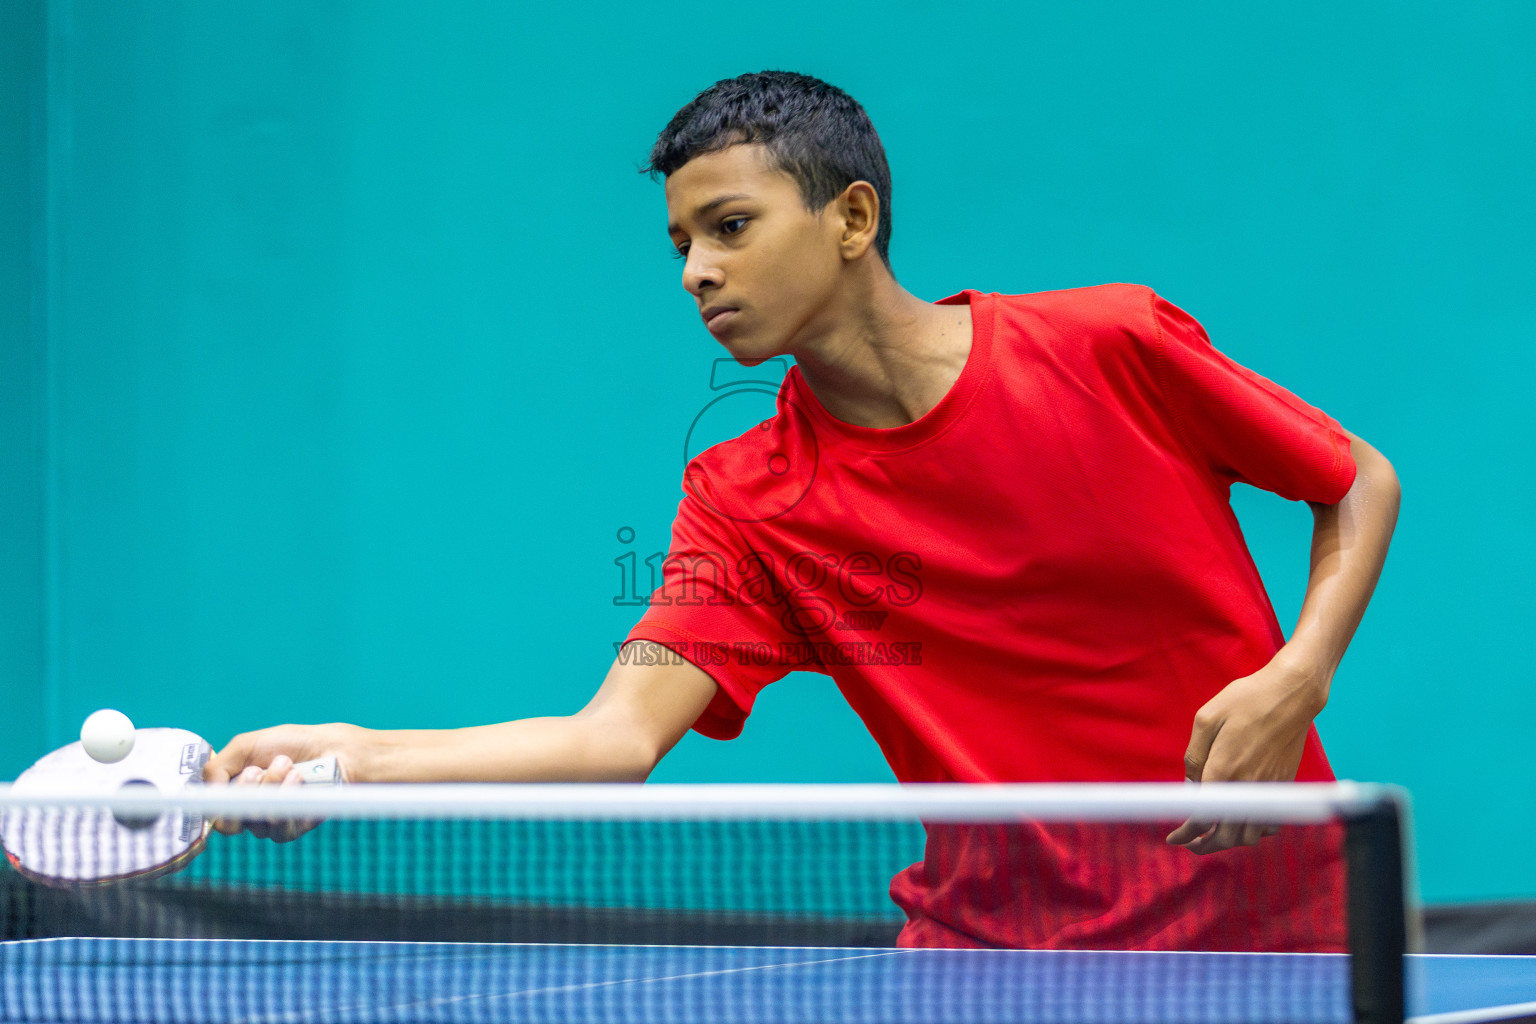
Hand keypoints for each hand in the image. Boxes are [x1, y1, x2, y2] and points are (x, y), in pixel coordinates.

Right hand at [204, 723, 363, 840]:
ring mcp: (269, 820)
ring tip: (291, 768)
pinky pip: (280, 829)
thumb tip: (204, 793)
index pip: (211, 812)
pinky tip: (301, 781)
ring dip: (273, 788)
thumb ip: (216, 767)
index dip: (214, 803)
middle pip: (228, 824)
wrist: (331, 748)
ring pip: (256, 824)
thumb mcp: (245, 746)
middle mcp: (247, 809)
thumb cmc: (291, 744)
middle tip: (259, 770)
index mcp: (233, 791)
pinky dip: (290, 800)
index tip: (228, 782)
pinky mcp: (292, 827)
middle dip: (244, 792)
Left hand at [1165, 653, 1327, 854]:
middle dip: (1205, 846)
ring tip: (1214, 835)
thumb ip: (1195, 756)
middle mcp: (1247, 786)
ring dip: (1230, 842)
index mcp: (1222, 770)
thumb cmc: (1245, 700)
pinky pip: (1270, 823)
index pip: (1202, 818)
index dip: (1185, 833)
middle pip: (1226, 836)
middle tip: (1190, 844)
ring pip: (1250, 835)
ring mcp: (1268, 788)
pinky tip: (1243, 823)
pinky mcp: (1283, 784)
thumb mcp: (1206, 719)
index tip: (1173, 839)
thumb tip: (1192, 784)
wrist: (1291, 694)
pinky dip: (1256, 832)